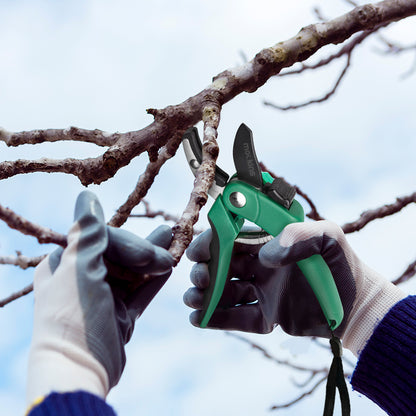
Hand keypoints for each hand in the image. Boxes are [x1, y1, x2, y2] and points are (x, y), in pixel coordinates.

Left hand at [27, 191, 174, 405]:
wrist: (80, 371)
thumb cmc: (74, 317)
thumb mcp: (79, 270)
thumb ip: (88, 234)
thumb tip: (86, 196)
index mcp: (66, 264)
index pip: (102, 239)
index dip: (128, 242)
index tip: (148, 254)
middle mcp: (83, 278)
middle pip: (120, 253)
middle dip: (146, 249)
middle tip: (170, 243)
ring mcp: (104, 297)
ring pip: (134, 271)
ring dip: (155, 258)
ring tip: (175, 238)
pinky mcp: (120, 315)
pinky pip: (141, 291)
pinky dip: (156, 280)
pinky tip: (171, 266)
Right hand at [184, 221, 403, 355]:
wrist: (356, 305)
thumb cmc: (342, 265)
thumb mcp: (328, 238)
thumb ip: (299, 236)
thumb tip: (266, 256)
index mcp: (269, 243)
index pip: (232, 238)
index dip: (211, 243)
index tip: (197, 253)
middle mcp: (261, 266)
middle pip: (222, 266)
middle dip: (205, 271)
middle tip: (201, 279)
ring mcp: (263, 291)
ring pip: (226, 292)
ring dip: (206, 296)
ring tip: (194, 301)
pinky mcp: (268, 316)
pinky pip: (239, 318)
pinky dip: (218, 319)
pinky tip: (199, 319)